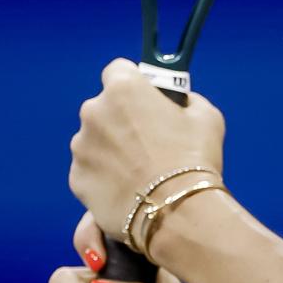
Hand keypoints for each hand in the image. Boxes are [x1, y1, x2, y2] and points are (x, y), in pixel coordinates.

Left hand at [68, 59, 225, 242]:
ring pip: (94, 140)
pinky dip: (103, 177)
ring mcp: (81, 147)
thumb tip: (178, 103)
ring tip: (138, 171)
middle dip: (120, 119)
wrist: (178, 213)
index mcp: (123, 88)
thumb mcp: (205, 116)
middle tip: (146, 140)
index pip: (118, 70)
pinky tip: (127, 189)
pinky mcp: (76, 178)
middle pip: (103, 107)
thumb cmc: (195, 159)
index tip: (144, 97)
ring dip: (109, 149)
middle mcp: (94, 112)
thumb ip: (185, 100)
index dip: (133, 83)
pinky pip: (89, 170)